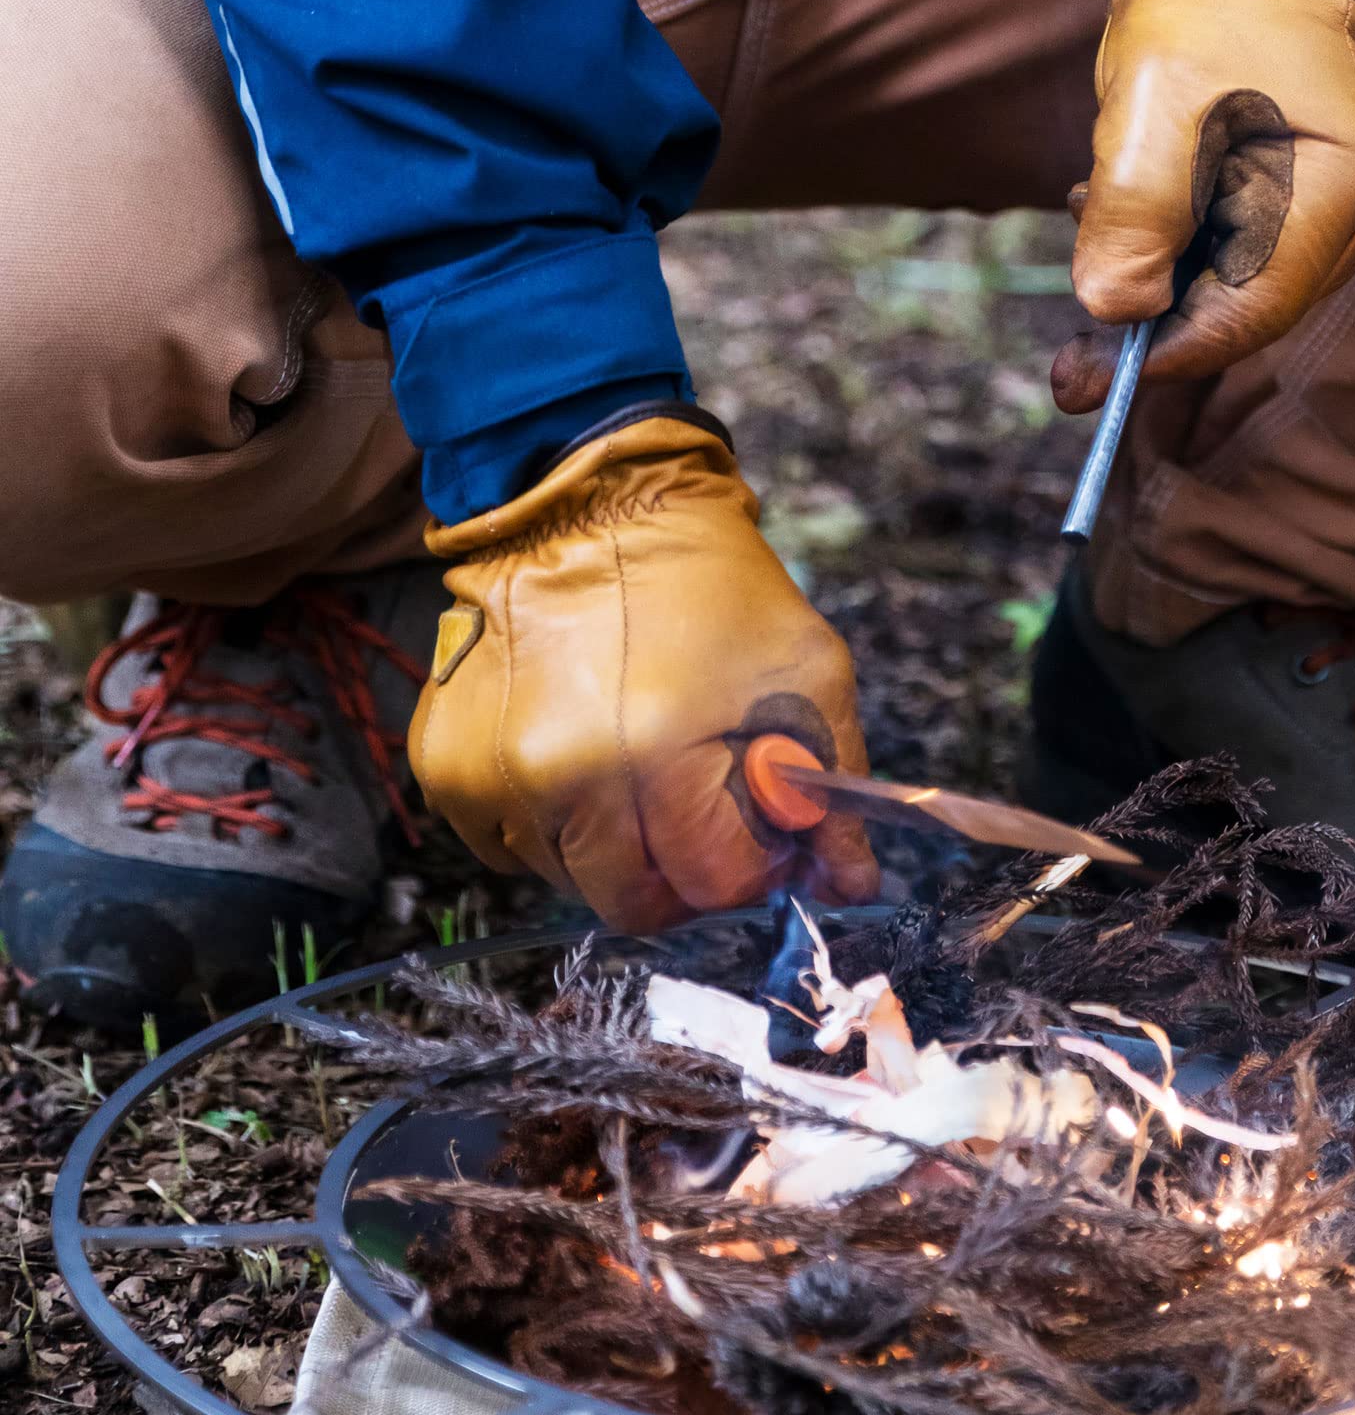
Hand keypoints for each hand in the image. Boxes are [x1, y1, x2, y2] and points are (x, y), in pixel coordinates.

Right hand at [409, 413, 877, 930]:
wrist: (595, 509)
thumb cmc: (711, 587)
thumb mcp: (804, 675)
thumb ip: (830, 791)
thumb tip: (849, 883)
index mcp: (655, 753)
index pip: (711, 886)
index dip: (752, 870)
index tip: (761, 837)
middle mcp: (560, 774)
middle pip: (633, 904)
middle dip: (683, 877)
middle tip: (704, 823)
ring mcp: (492, 774)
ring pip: (570, 882)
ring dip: (615, 850)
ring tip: (640, 771)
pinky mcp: (446, 766)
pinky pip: (508, 847)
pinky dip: (553, 824)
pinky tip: (583, 760)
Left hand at [1053, 0, 1354, 411]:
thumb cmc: (1206, 5)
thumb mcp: (1156, 99)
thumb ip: (1136, 210)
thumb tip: (1114, 310)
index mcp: (1342, 197)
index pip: (1248, 317)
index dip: (1163, 354)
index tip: (1083, 376)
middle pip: (1238, 315)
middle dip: (1149, 324)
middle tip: (1064, 359)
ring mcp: (1333, 220)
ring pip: (1226, 295)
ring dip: (1152, 280)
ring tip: (1091, 213)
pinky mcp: (1299, 212)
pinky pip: (1227, 264)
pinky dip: (1167, 254)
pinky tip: (1117, 209)